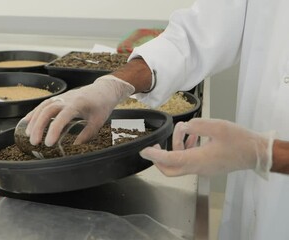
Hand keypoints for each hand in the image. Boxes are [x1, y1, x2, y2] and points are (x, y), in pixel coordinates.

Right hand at [24, 75, 134, 146]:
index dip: (54, 130)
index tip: (48, 143)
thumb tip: (74, 148)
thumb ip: (86, 135)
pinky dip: (34, 112)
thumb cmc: (101, 105)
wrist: (103, 90)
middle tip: (35, 142)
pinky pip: (44, 104)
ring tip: (29, 134)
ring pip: (43, 106)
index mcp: (78, 104)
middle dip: (39, 126)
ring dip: (34, 120)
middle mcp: (67, 99)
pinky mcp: (59, 98)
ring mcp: (62, 97)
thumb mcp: (97, 123)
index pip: (62, 117)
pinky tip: (27, 121)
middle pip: (48, 110)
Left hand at [139, 118, 274, 178]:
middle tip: (154, 146)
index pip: (170, 160)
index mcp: (198, 160)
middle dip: (159, 159)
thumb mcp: (217, 127)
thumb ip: (196, 125)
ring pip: (180, 163)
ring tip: (184, 130)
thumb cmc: (239, 140)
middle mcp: (198, 168)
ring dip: (176, 147)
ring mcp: (203, 169)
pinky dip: (185, 149)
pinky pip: (190, 161)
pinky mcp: (208, 166)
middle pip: (171, 169)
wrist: (257, 153)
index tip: (144, 150)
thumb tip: (185, 126)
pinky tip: (192, 136)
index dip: (155, 155)